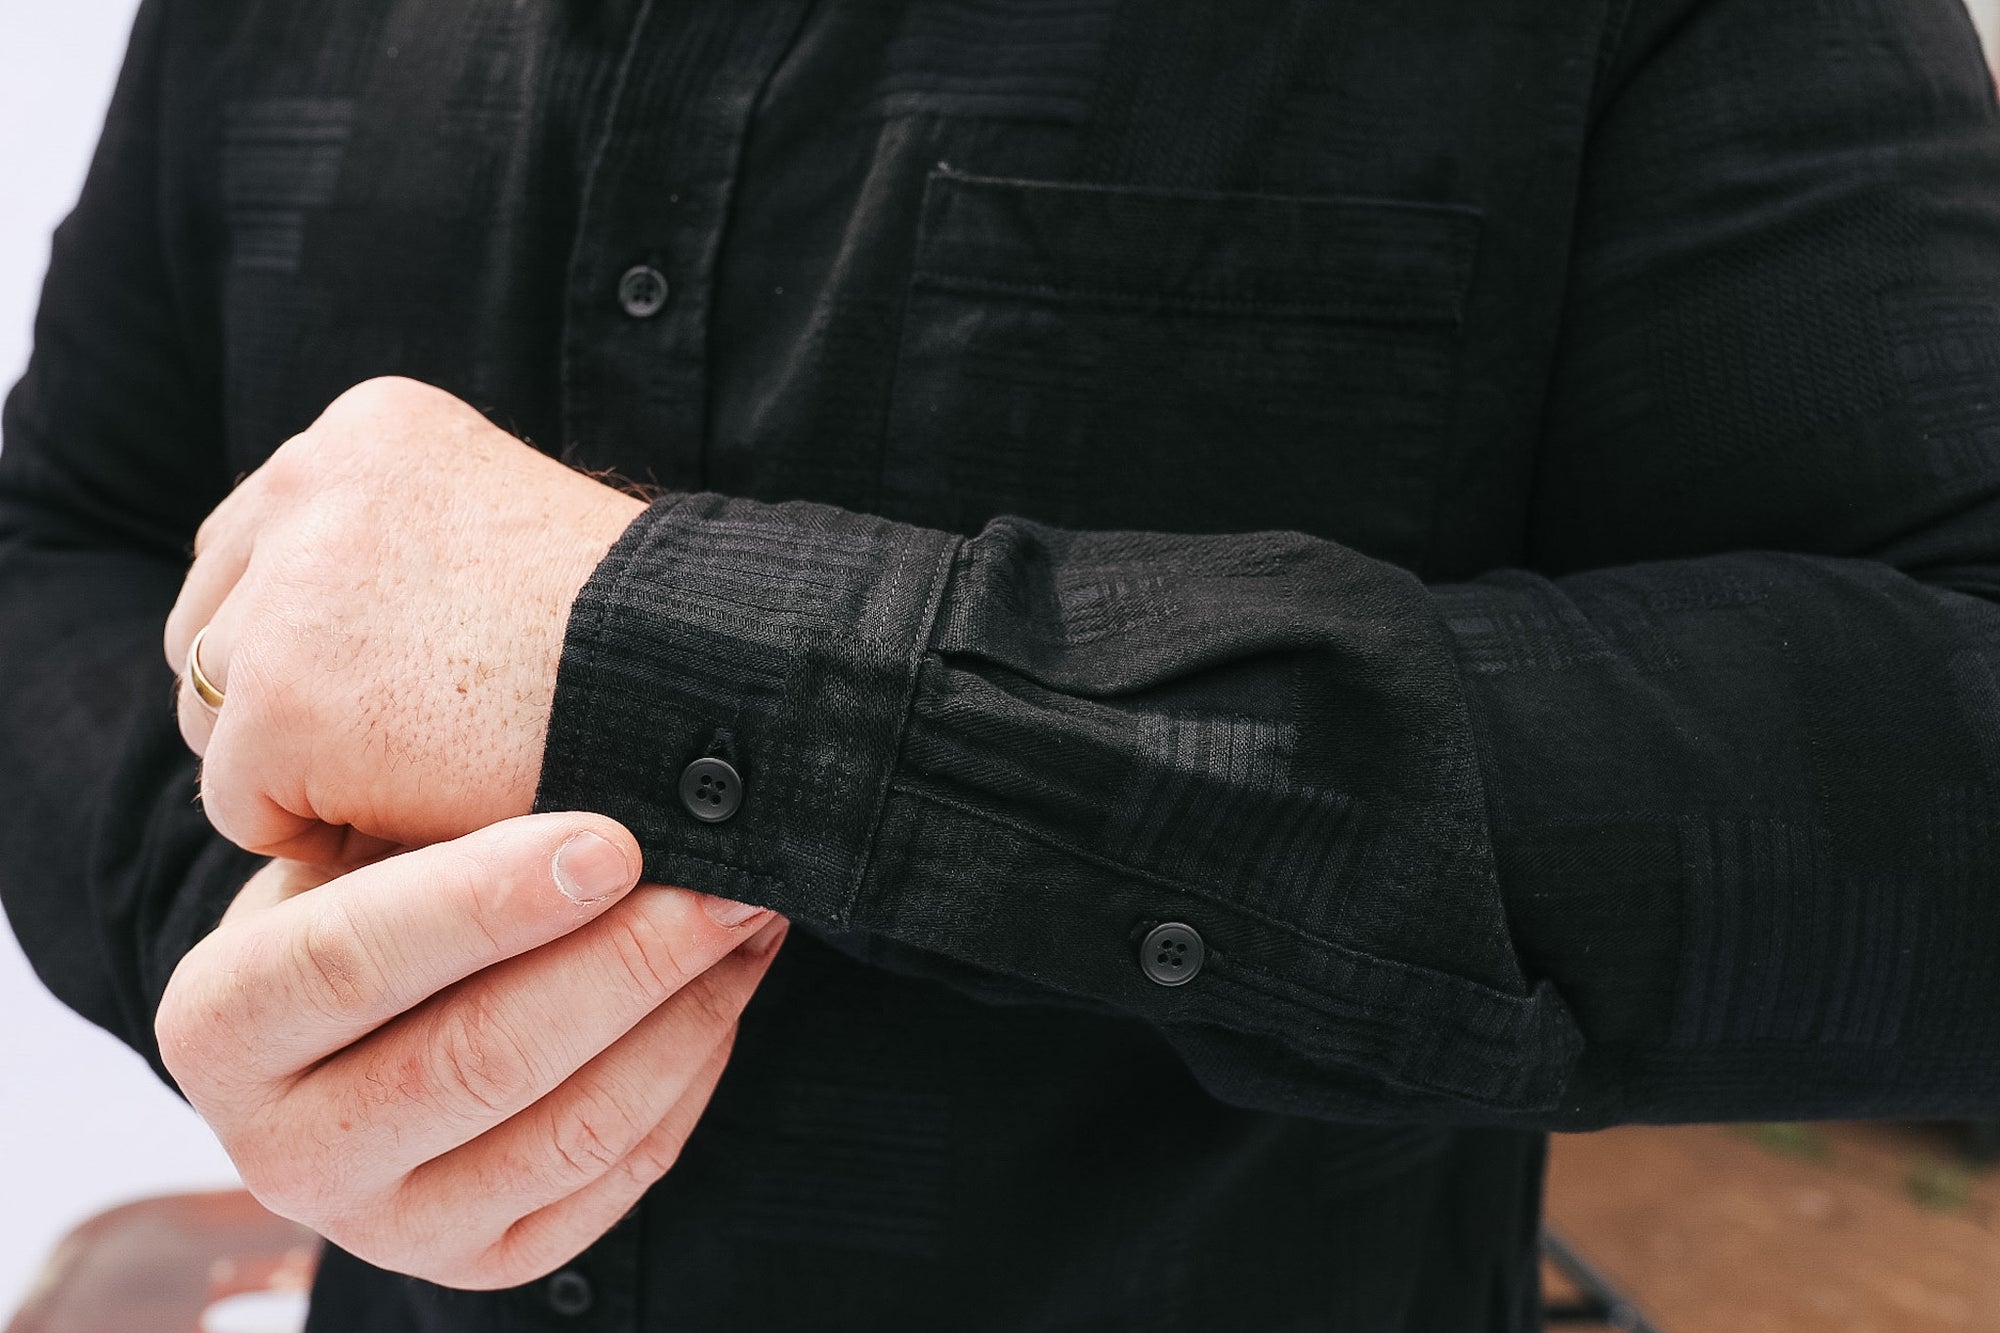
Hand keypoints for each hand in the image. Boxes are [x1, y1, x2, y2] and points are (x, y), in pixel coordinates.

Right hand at [155, 812, 786, 1288]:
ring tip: (748, 916)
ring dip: (685, 1013)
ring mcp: (385, 1226)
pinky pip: (620, 1174)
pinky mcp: (483, 1259)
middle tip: (724, 880)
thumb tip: (591, 779)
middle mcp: (283, 1152)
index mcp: (219, 1025)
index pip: (348, 961)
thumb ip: (431, 818)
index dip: (485, 900)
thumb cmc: (379, 892)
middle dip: (627, 961)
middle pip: (477, 1059)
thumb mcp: (362, 842)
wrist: (373, 1018)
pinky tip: (729, 985)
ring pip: (570, 1128)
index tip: (613, 842)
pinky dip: (694, 1070)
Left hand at [162, 376, 647, 862]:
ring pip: (217, 712)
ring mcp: (289, 590)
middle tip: (408, 746)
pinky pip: (241, 804)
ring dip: (300, 765)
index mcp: (371, 427)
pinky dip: (318, 834)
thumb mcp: (512, 532)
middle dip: (287, 700)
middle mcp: (308, 480)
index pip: (262, 544)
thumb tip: (331, 643)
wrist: (708, 685)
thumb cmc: (642, 641)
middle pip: (216, 621)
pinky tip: (420, 812)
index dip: (323, 643)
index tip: (409, 689)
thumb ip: (407, 551)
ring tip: (423, 776)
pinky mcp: (283, 700)